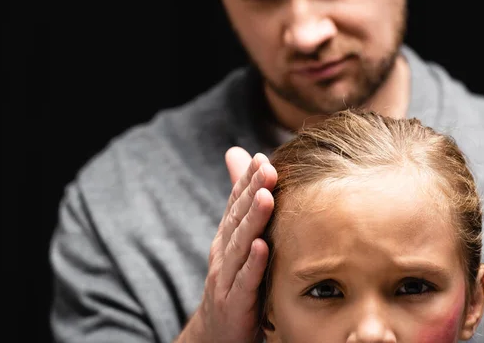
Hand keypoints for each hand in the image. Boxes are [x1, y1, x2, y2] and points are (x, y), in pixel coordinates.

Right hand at [178, 147, 276, 342]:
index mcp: (227, 238)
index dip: (247, 181)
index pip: (236, 204)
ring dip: (253, 220)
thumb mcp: (237, 246)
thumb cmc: (233, 283)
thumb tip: (240, 168)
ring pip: (240, 245)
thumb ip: (241, 209)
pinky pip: (245, 282)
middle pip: (238, 218)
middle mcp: (223, 253)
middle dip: (253, 191)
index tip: (263, 158)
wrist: (216, 333)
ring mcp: (226, 278)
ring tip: (267, 197)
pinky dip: (253, 264)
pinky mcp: (234, 303)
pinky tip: (263, 247)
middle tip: (268, 168)